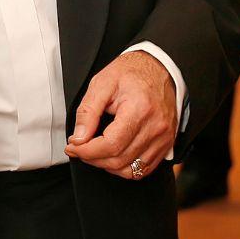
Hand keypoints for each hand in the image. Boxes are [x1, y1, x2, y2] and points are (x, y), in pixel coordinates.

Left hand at [64, 51, 175, 179]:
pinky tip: (111, 155)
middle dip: (92, 158)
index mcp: (139, 109)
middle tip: (78, 148)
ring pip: (131, 170)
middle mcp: (156, 127)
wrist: (159, 69)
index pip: (111, 144)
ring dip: (106, 165)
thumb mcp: (102, 83)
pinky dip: (124, 168)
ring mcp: (164, 138)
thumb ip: (88, 112)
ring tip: (93, 152)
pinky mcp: (167, 144)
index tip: (72, 146)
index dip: (87, 151)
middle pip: (119, 159)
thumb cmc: (131, 73)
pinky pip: (144, 169)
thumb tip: (78, 138)